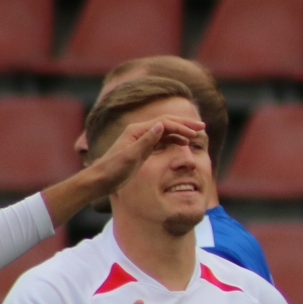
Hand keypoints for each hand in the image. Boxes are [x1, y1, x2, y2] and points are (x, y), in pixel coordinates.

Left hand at [84, 115, 206, 193]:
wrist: (100, 180)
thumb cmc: (113, 169)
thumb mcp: (131, 156)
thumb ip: (146, 141)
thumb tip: (161, 125)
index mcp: (137, 130)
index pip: (164, 123)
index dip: (181, 126)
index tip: (196, 133)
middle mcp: (139, 131)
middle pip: (166, 123)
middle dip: (184, 124)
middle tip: (202, 127)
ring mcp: (141, 139)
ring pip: (165, 131)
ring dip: (180, 131)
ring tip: (195, 135)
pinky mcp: (142, 148)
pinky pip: (161, 140)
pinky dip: (173, 140)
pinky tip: (182, 143)